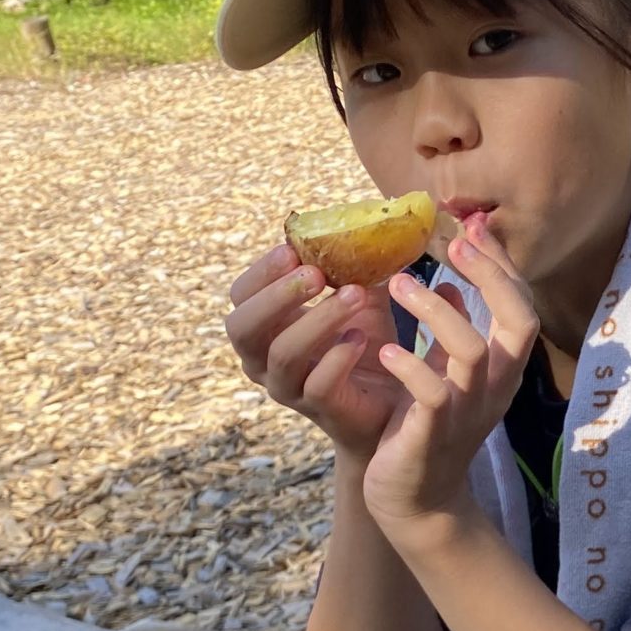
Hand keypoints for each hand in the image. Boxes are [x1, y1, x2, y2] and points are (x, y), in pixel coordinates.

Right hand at [224, 241, 403, 459]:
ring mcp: (286, 388)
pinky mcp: (317, 410)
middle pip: (242, 329)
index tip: (291, 248)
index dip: (260, 273)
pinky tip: (360, 338)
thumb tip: (361, 220)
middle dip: (276, 297)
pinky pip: (316, 385)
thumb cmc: (362, 339)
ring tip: (355, 295)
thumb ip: (350, 263)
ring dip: (318, 320)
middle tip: (314, 273)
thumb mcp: (356, 295)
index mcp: (262, 328)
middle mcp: (261, 360)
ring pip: (283, 354)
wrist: (390, 399)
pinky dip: (338, 358)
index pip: (240, 297)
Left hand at [362, 218, 542, 532]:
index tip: (473, 228)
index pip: (522, 307)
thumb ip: (455, 334)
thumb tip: (459, 288)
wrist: (417, 502)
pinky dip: (409, 367)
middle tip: (451, 244)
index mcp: (501, 370)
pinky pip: (433, 395)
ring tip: (400, 286)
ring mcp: (468, 412)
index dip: (501, 266)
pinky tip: (382, 351)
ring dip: (436, 312)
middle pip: (519, 324)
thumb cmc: (427, 433)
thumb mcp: (447, 376)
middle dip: (491, 277)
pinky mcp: (434, 435)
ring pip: (471, 352)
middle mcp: (495, 388)